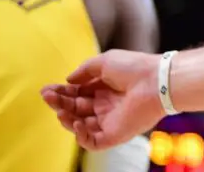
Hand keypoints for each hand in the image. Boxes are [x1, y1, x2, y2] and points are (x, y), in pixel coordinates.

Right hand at [41, 50, 164, 150]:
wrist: (156, 81)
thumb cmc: (134, 68)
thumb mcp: (105, 62)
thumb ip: (84, 71)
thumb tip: (68, 80)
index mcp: (105, 89)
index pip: (77, 94)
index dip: (61, 92)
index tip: (46, 89)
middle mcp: (106, 106)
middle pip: (75, 109)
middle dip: (59, 103)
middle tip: (47, 96)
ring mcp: (110, 122)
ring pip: (80, 126)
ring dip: (66, 118)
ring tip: (60, 109)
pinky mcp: (115, 135)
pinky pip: (92, 142)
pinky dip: (80, 135)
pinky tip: (77, 121)